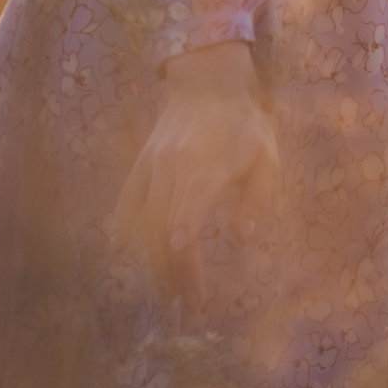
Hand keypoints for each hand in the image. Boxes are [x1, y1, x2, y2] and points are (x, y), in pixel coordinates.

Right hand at [108, 40, 277, 309]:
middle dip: (175, 271)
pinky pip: (127, 201)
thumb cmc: (245, 125)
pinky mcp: (142, 164)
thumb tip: (241, 237)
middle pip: (166, 228)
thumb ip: (258, 197)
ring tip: (167, 291)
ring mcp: (153, 166)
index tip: (184, 278)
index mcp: (207, 167)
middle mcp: (174, 168)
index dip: (184, 244)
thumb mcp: (267, 156)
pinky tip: (120, 248)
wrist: (207, 82)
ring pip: (144, 221)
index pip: (189, 210)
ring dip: (153, 260)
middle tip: (189, 305)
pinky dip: (123, 225)